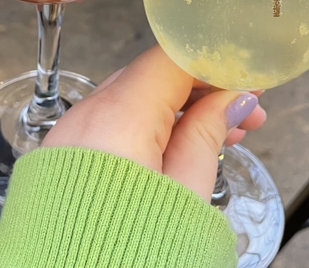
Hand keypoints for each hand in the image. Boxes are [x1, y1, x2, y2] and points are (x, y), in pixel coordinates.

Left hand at [43, 46, 265, 202]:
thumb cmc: (129, 256)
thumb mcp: (186, 195)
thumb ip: (207, 135)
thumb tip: (230, 100)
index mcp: (117, 118)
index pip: (170, 60)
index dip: (214, 64)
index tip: (245, 79)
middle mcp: (85, 116)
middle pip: (151, 75)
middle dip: (201, 87)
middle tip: (244, 112)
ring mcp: (68, 134)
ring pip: (132, 96)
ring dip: (177, 107)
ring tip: (221, 133)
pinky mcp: (63, 155)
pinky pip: (111, 121)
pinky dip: (147, 124)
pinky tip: (179, 144)